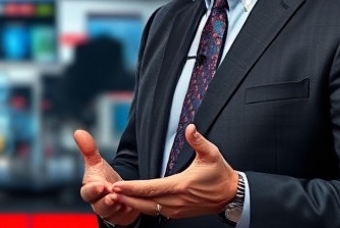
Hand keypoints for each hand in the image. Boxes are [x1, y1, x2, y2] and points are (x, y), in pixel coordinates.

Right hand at [73, 129, 137, 226]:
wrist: (117, 192)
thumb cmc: (104, 178)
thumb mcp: (97, 163)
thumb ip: (88, 149)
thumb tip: (78, 132)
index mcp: (90, 189)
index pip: (87, 192)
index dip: (93, 190)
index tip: (101, 186)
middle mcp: (98, 202)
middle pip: (99, 205)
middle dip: (105, 201)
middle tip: (113, 195)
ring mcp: (109, 211)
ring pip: (111, 213)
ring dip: (116, 206)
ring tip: (122, 199)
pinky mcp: (120, 216)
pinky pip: (123, 217)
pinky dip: (127, 211)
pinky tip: (132, 205)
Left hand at [111, 125, 237, 218]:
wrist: (231, 195)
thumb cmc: (220, 174)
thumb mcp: (211, 154)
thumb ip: (198, 141)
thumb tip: (190, 128)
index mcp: (180, 186)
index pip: (150, 188)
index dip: (131, 187)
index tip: (116, 184)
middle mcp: (176, 201)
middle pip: (145, 202)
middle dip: (126, 197)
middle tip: (108, 191)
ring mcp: (177, 209)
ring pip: (149, 209)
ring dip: (133, 203)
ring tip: (117, 196)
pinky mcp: (178, 213)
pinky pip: (156, 212)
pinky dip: (143, 208)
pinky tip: (134, 202)